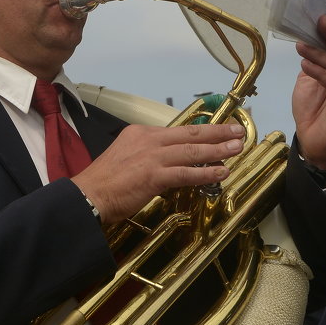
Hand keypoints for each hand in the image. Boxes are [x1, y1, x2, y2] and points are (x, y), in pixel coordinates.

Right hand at [73, 122, 244, 223]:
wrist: (88, 195)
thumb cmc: (105, 182)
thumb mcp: (126, 156)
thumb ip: (148, 154)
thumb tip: (170, 159)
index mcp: (141, 133)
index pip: (178, 130)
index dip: (202, 130)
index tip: (218, 128)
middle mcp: (149, 140)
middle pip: (191, 134)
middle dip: (218, 132)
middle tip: (238, 131)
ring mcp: (152, 157)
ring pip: (193, 151)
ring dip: (219, 149)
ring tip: (237, 147)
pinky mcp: (154, 175)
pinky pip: (187, 173)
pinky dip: (207, 172)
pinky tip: (221, 172)